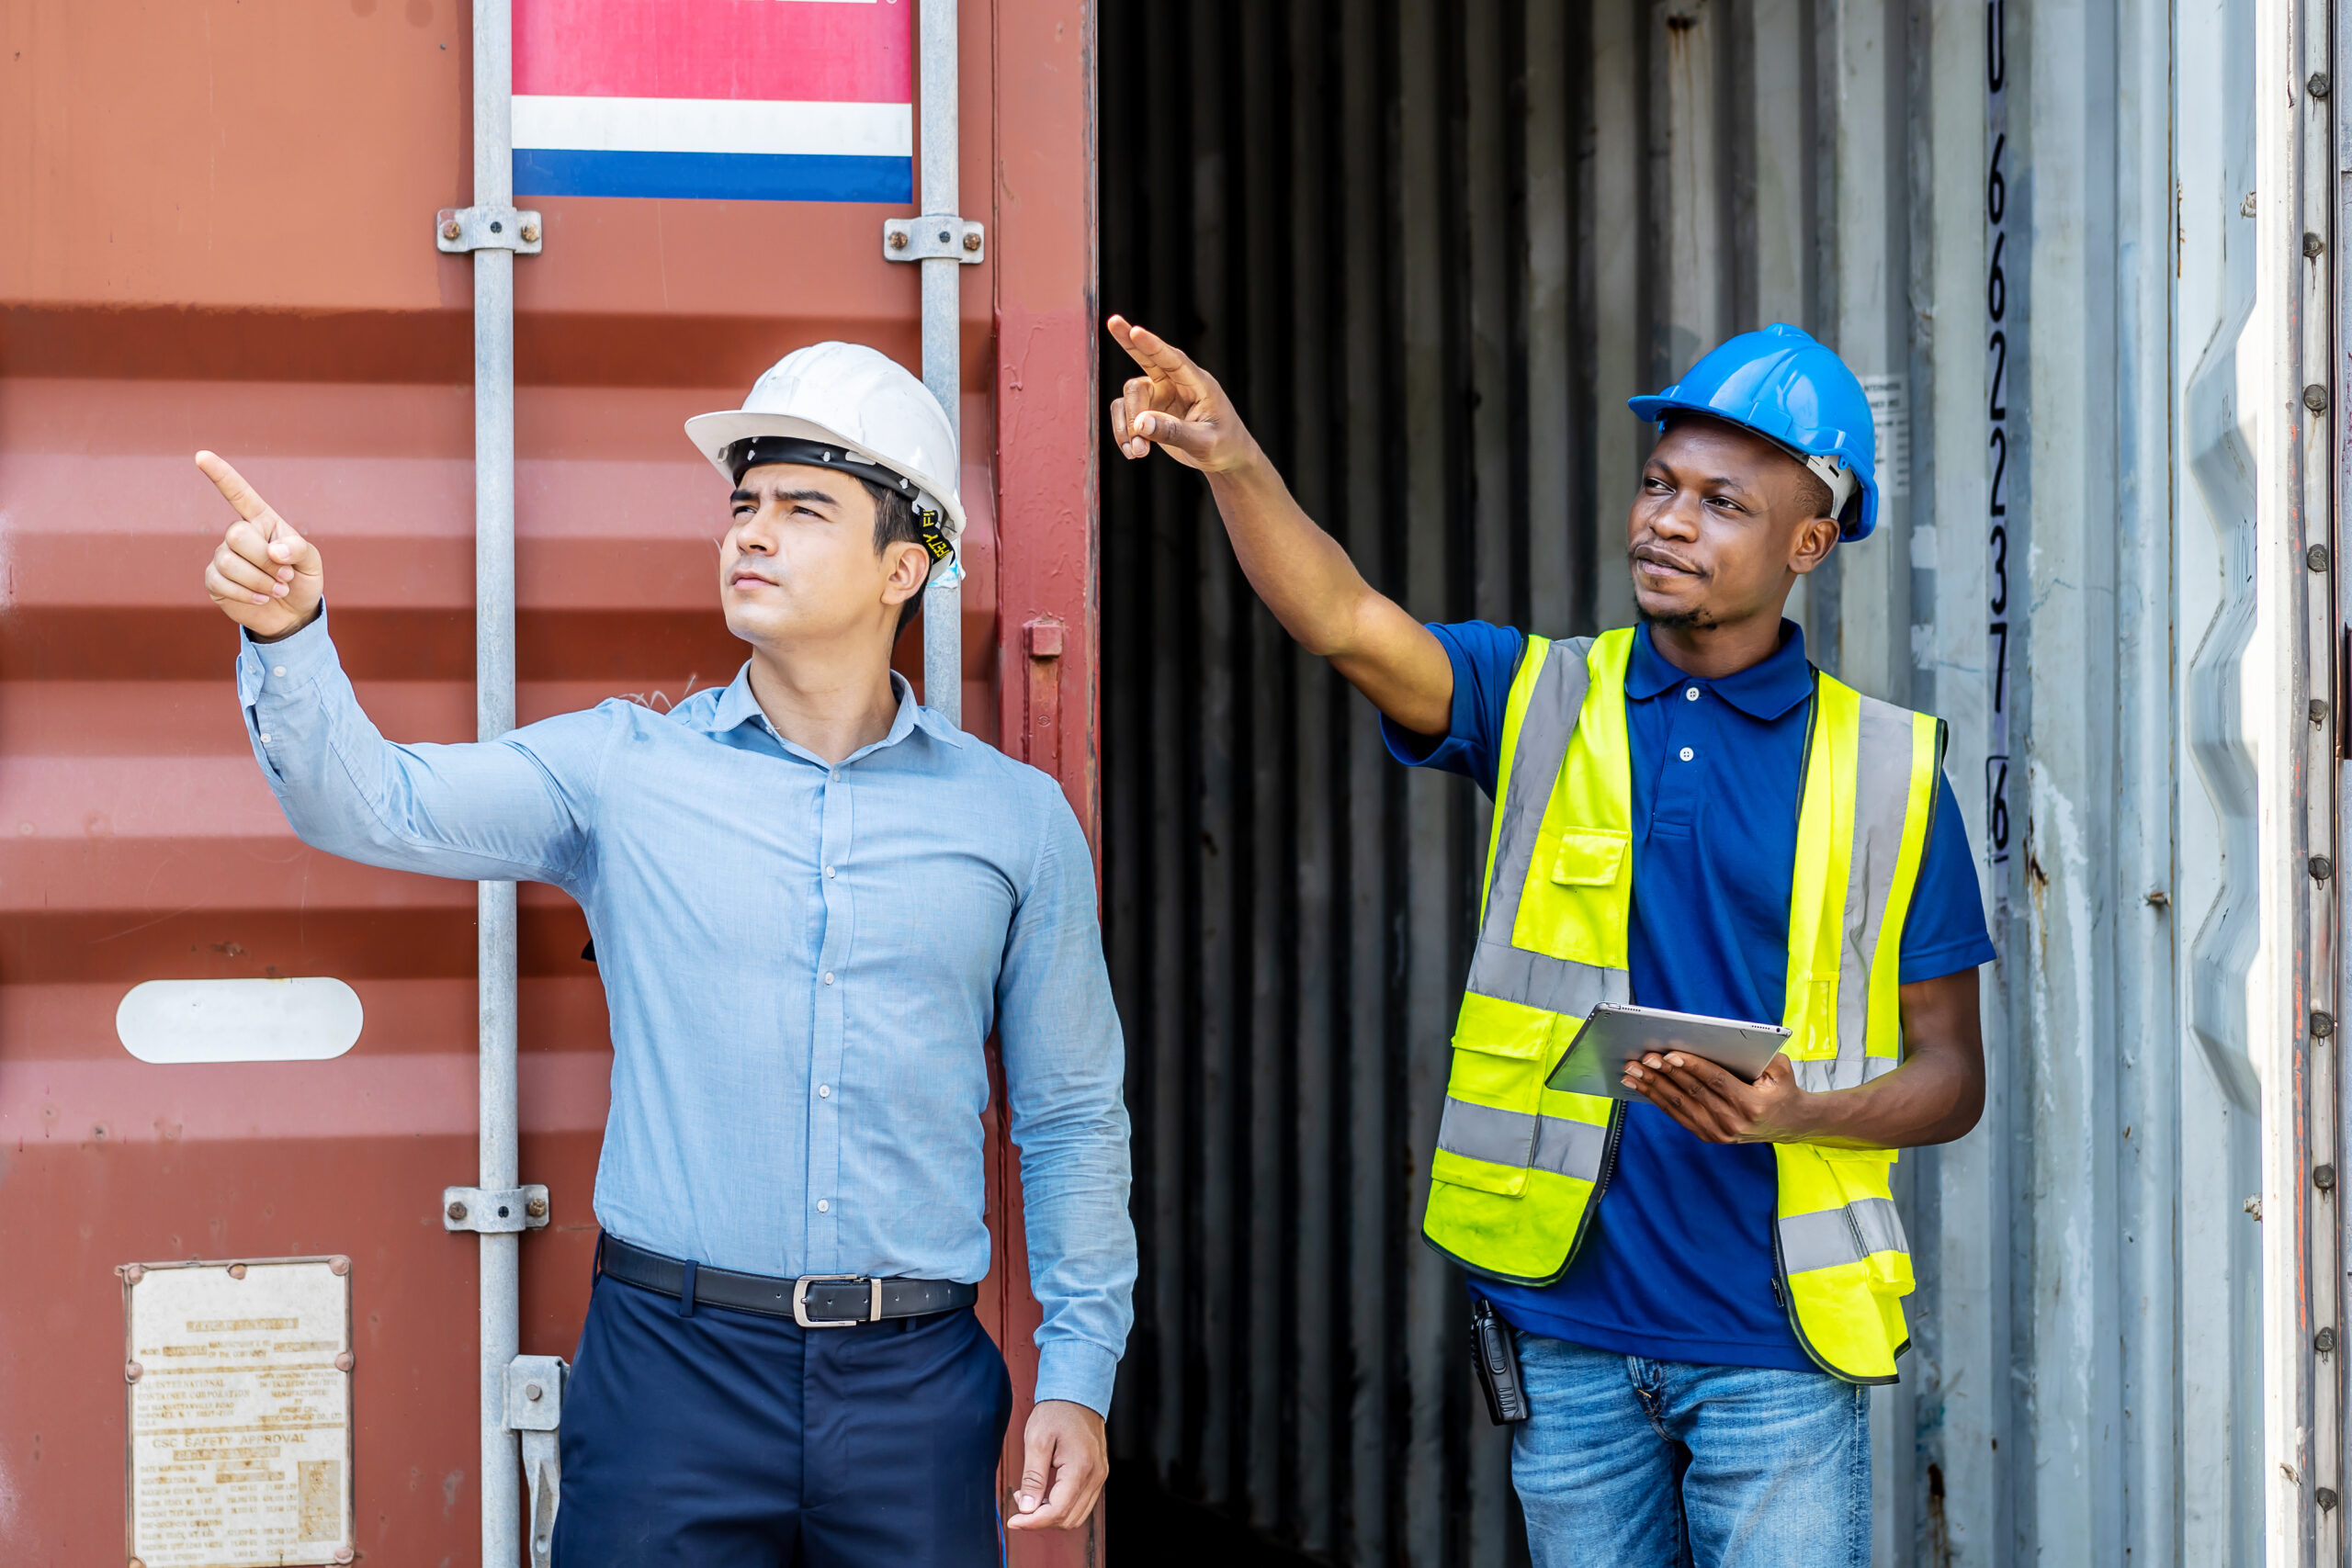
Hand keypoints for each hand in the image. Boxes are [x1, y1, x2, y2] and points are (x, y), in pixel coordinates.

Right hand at [196, 451, 323, 641]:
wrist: (293, 614)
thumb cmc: (301, 581)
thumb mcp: (311, 563)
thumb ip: (298, 549)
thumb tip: (274, 551)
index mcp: (262, 522)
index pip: (239, 494)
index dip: (221, 475)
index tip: (201, 455)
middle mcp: (239, 535)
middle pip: (237, 535)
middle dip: (265, 560)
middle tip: (285, 576)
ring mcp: (223, 556)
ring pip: (229, 561)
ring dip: (260, 581)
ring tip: (278, 589)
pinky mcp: (214, 580)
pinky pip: (222, 582)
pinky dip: (248, 594)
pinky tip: (262, 599)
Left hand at [1005, 1398, 1106, 1532]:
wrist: (1078, 1393)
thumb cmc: (1057, 1411)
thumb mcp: (1036, 1440)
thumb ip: (1032, 1477)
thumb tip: (1027, 1507)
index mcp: (1080, 1467)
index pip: (1057, 1511)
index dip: (1032, 1522)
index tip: (1013, 1520)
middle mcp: (1095, 1476)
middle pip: (1069, 1520)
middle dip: (1041, 1521)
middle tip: (1019, 1507)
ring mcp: (1099, 1476)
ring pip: (1077, 1515)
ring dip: (1052, 1515)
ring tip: (1031, 1498)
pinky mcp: (1098, 1474)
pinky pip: (1082, 1503)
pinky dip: (1062, 1506)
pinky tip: (1045, 1494)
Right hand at [1105, 315, 1260, 473]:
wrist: (1225, 459)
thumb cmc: (1224, 445)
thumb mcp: (1205, 442)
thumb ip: (1174, 432)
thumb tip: (1140, 424)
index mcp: (1198, 383)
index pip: (1174, 360)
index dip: (1153, 346)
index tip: (1136, 331)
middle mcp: (1176, 384)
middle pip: (1146, 360)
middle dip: (1128, 342)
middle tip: (1113, 321)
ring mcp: (1160, 396)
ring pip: (1129, 396)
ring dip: (1127, 425)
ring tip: (1138, 452)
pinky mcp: (1148, 411)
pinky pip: (1125, 415)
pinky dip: (1123, 434)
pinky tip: (1133, 452)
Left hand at [1621, 1050, 1814, 1143]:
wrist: (1788, 1123)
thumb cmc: (1781, 1088)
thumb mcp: (1781, 1069)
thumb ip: (1762, 1055)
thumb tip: (1729, 1040)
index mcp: (1750, 1105)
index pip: (1715, 1081)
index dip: (1692, 1066)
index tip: (1670, 1054)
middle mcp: (1732, 1122)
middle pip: (1692, 1092)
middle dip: (1664, 1073)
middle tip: (1643, 1057)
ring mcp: (1718, 1132)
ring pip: (1679, 1104)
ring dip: (1653, 1085)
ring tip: (1632, 1070)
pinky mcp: (1708, 1135)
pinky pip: (1677, 1114)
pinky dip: (1656, 1098)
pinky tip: (1641, 1084)